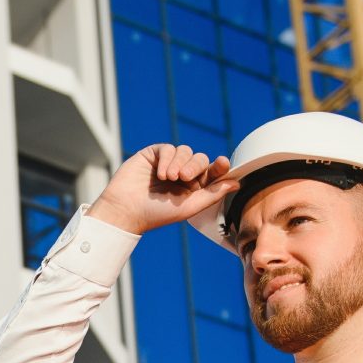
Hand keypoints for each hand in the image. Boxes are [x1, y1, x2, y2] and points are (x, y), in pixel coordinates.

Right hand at [88, 143, 242, 235]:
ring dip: (180, 163)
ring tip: (168, 178)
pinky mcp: (154, 155)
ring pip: (185, 151)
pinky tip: (160, 173)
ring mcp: (168, 163)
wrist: (126, 210)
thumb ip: (212, 194)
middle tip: (184, 178)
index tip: (222, 163)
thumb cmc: (156, 214)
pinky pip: (169, 148)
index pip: (212, 172)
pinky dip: (167, 159)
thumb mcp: (189, 207)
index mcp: (194, 188)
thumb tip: (236, 183)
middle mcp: (182, 174)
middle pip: (200, 159)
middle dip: (195, 166)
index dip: (219, 167)